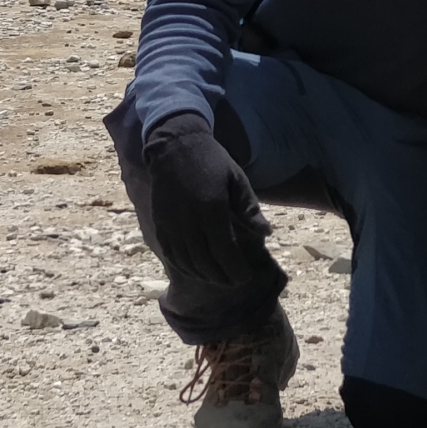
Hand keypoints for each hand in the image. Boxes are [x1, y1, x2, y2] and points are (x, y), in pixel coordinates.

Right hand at [142, 111, 269, 288]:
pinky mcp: (159, 223)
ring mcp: (172, 224)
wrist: (175, 146)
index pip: (224, 251)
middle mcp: (190, 221)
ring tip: (218, 279)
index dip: (234, 269)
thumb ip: (249, 209)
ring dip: (203, 275)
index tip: (244, 277)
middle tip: (234, 281)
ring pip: (187, 261)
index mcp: (213, 209)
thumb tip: (266, 233)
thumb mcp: (237, 180)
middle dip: (221, 276)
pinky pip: (171, 253)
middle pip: (205, 261)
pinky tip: (196, 270)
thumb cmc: (212, 161)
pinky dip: (184, 266)